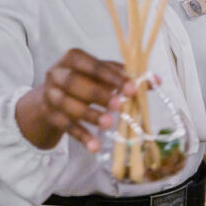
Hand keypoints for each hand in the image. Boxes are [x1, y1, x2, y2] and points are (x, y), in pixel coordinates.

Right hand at [15, 48, 135, 151]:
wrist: (49, 99)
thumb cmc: (82, 82)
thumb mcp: (101, 75)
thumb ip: (125, 76)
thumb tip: (156, 81)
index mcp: (73, 58)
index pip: (93, 65)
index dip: (112, 77)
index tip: (132, 88)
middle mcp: (57, 73)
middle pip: (75, 82)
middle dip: (98, 94)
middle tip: (120, 105)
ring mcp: (50, 95)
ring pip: (68, 105)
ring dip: (90, 115)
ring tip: (109, 124)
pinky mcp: (49, 116)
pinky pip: (66, 126)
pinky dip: (82, 136)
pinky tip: (95, 146)